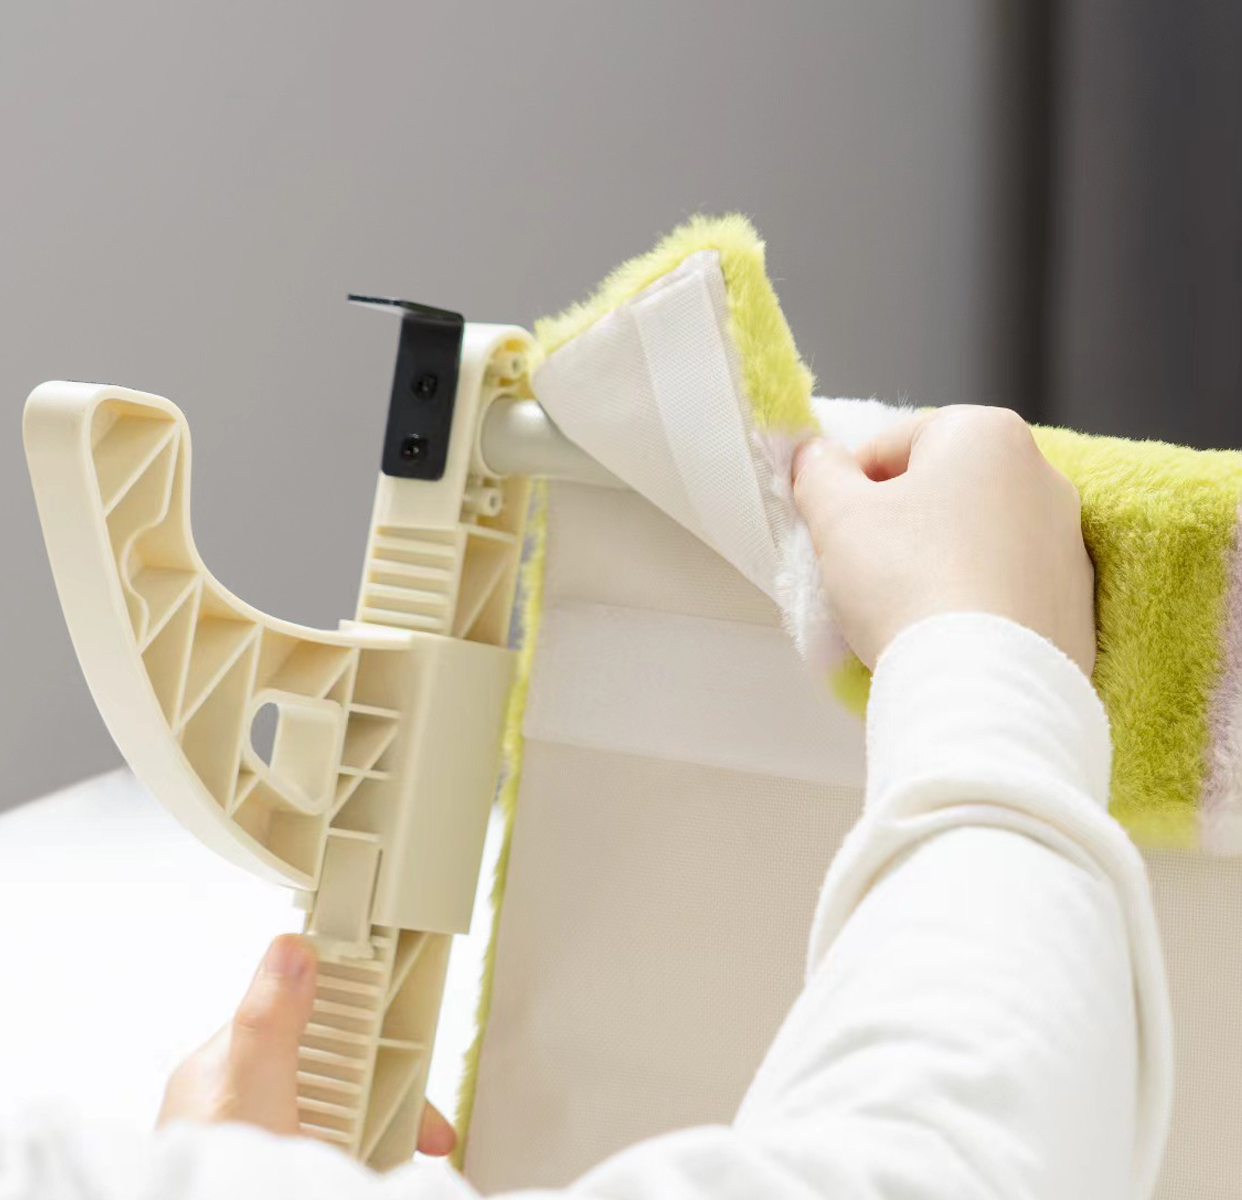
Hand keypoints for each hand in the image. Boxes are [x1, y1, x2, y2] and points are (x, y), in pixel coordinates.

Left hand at [158, 934, 456, 1156]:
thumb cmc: (211, 1184)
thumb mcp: (247, 1089)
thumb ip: (269, 1019)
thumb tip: (290, 947)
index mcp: (223, 1066)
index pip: (301, 1013)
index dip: (355, 1013)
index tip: (401, 1018)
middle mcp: (237, 1102)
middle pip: (331, 1070)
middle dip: (385, 1090)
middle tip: (423, 1119)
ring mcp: (259, 1141)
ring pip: (340, 1114)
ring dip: (384, 1128)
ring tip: (415, 1149)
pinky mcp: (280, 1166)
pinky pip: (337, 1146)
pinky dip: (369, 1150)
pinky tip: (384, 1164)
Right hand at [792, 406, 1094, 674]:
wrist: (980, 684)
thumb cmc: (908, 582)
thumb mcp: (836, 515)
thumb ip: (818, 472)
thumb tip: (814, 457)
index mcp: (988, 434)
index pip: (893, 445)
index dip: (850, 488)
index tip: (836, 530)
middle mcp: (1042, 476)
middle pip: (940, 490)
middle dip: (898, 524)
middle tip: (864, 570)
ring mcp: (1068, 542)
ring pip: (974, 540)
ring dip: (934, 562)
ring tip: (903, 609)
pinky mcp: (1075, 603)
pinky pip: (1006, 589)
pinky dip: (973, 602)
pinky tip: (944, 632)